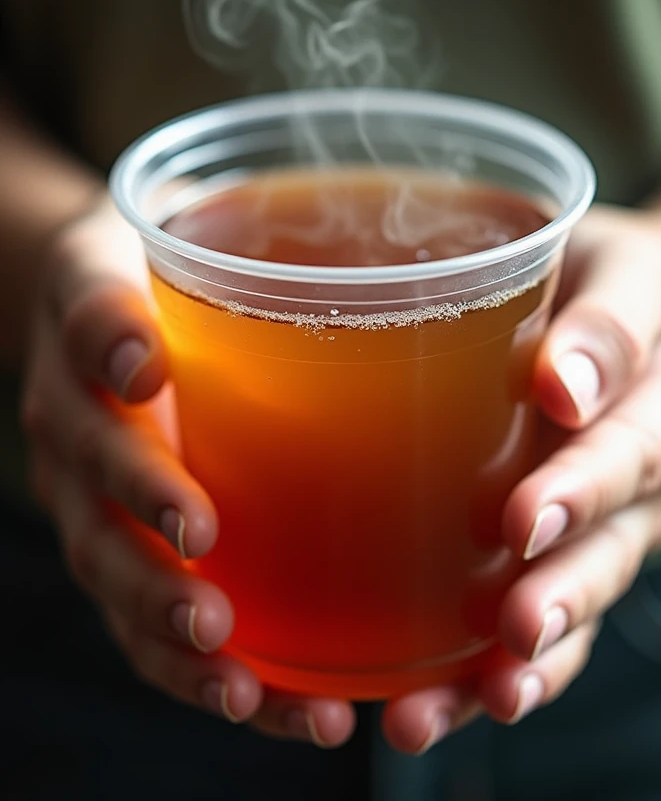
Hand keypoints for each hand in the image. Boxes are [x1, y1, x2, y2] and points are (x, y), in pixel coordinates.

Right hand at [21, 194, 354, 747]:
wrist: (90, 317)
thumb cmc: (139, 288)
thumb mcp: (136, 261)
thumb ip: (150, 293)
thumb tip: (180, 342)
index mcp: (83, 353)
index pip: (88, 348)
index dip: (113, 358)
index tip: (147, 379)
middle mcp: (78, 441)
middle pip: (97, 514)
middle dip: (149, 566)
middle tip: (207, 607)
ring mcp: (97, 507)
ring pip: (119, 588)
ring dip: (174, 646)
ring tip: (238, 689)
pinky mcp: (131, 550)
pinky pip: (154, 623)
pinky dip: (207, 672)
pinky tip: (275, 706)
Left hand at [382, 204, 660, 753]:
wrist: (620, 303)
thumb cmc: (612, 280)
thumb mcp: (624, 276)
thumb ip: (607, 325)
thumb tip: (566, 383)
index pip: (634, 451)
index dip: (585, 489)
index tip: (526, 517)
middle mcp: (636, 483)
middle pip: (609, 550)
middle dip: (563, 594)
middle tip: (517, 629)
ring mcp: (597, 524)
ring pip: (574, 601)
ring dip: (532, 658)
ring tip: (483, 698)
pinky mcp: (551, 546)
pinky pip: (533, 614)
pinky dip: (490, 665)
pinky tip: (438, 700)